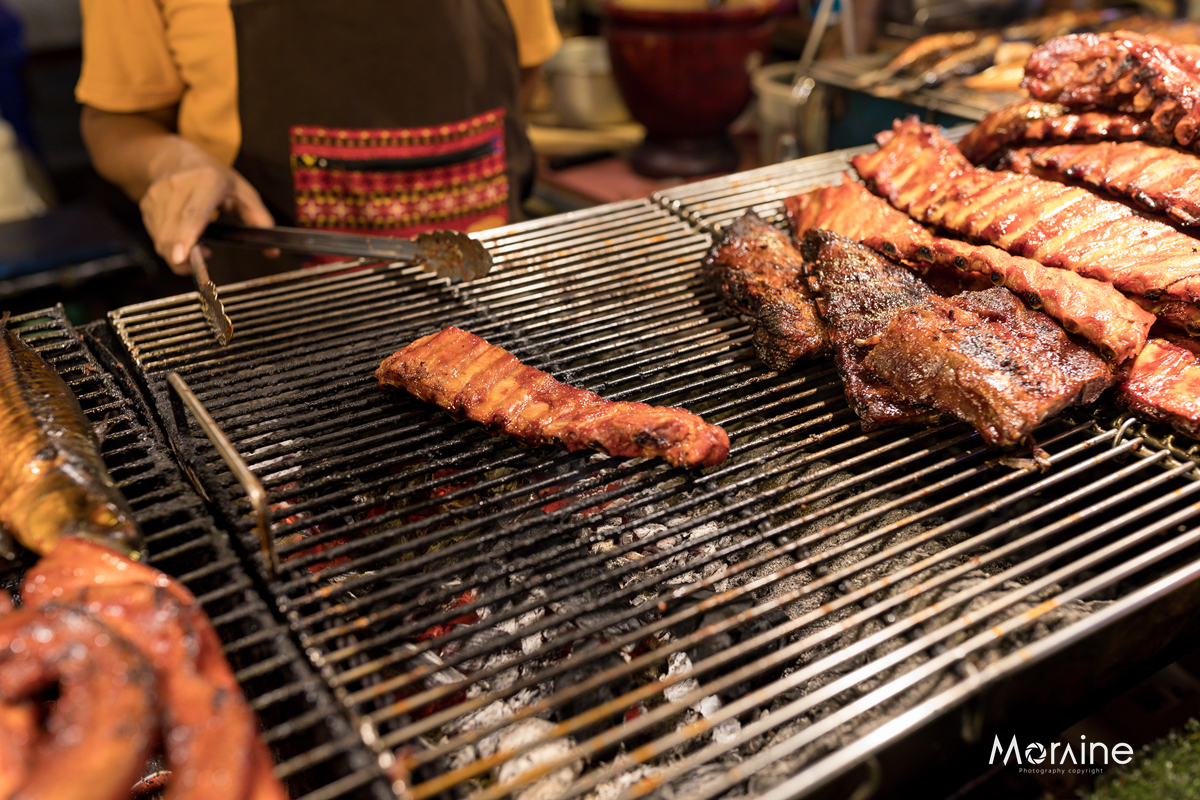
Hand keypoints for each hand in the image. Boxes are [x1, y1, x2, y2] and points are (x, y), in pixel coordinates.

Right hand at [140, 140, 274, 274]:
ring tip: (198, 244)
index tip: (181, 257)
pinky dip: (170, 245)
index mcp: (207, 181)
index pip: (193, 214)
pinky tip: (184, 237)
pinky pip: (156, 236)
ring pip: (162, 238)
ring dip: (179, 253)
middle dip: (184, 257)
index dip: (186, 237)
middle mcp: (178, 186)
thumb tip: (272, 251)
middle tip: (204, 257)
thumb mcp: (242, 192)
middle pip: (173, 232)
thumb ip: (259, 220)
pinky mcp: (146, 206)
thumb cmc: (213, 176)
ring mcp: (158, 196)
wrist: (172, 156)